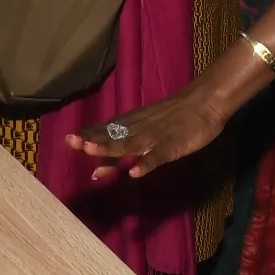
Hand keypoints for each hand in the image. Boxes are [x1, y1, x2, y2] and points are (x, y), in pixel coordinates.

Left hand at [67, 80, 241, 181]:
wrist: (205, 101)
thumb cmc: (175, 116)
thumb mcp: (146, 128)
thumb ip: (123, 145)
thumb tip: (97, 166)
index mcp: (132, 124)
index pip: (105, 130)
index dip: (88, 136)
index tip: (68, 141)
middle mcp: (139, 130)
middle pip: (112, 136)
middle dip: (92, 140)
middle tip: (71, 141)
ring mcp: (155, 137)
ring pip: (130, 144)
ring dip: (111, 147)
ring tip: (92, 150)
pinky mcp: (172, 146)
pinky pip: (158, 156)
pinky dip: (146, 163)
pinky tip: (134, 172)